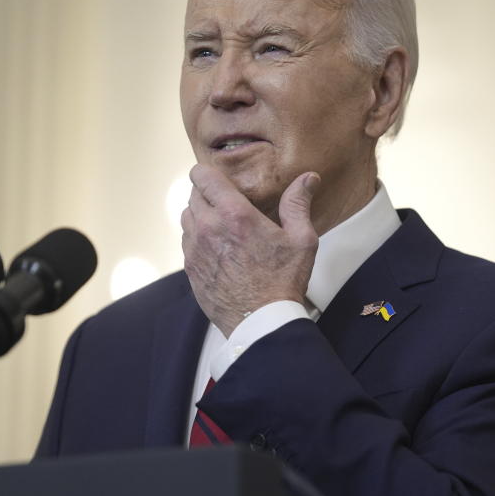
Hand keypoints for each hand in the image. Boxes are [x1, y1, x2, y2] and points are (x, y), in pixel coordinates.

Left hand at [180, 164, 320, 336]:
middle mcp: (207, 228)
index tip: (219, 178)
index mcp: (233, 215)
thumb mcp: (301, 240)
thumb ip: (298, 204)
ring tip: (221, 224)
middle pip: (192, 195)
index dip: (207, 173)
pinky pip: (186, 242)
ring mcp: (195, 250)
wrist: (261, 322)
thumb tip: (307, 178)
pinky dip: (197, 238)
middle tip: (226, 202)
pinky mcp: (190, 269)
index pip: (202, 176)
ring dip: (200, 215)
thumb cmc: (282, 281)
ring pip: (186, 218)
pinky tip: (217, 247)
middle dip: (207, 194)